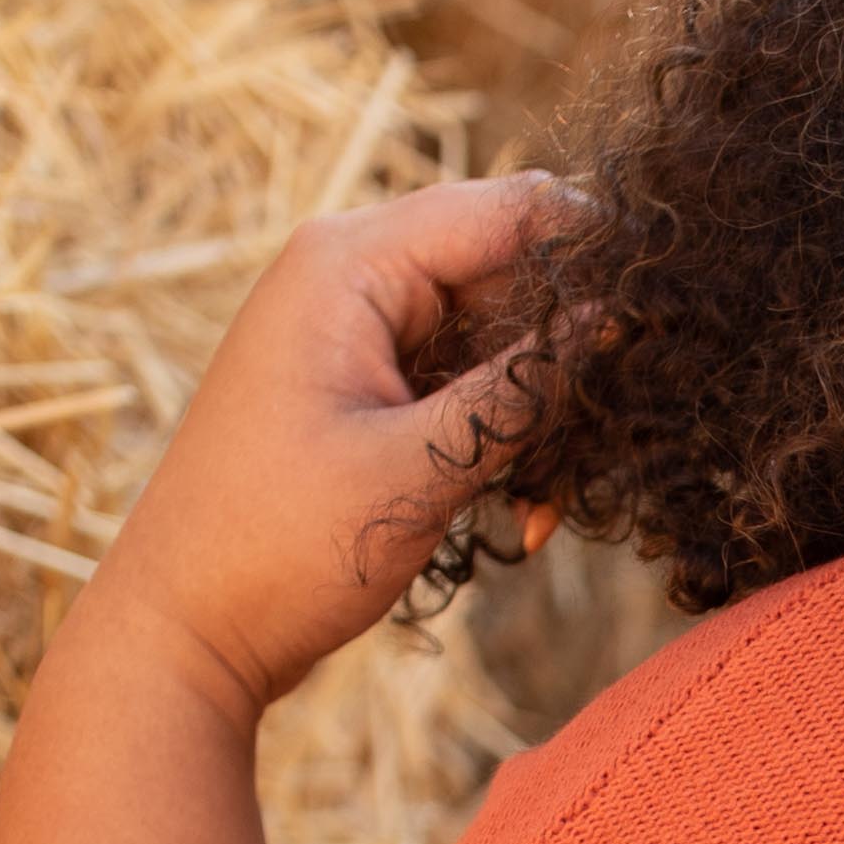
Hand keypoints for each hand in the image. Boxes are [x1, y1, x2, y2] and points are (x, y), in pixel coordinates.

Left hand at [82, 172, 582, 721]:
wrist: (181, 632)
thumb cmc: (280, 547)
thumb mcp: (420, 467)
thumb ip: (523, 387)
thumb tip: (617, 317)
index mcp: (349, 263)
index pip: (510, 210)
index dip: (595, 255)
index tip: (662, 325)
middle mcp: (350, 276)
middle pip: (509, 273)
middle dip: (565, 355)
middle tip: (602, 442)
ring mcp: (355, 334)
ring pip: (495, 339)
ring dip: (538, 416)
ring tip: (543, 507)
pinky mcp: (364, 390)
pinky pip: (462, 388)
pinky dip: (500, 444)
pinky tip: (521, 520)